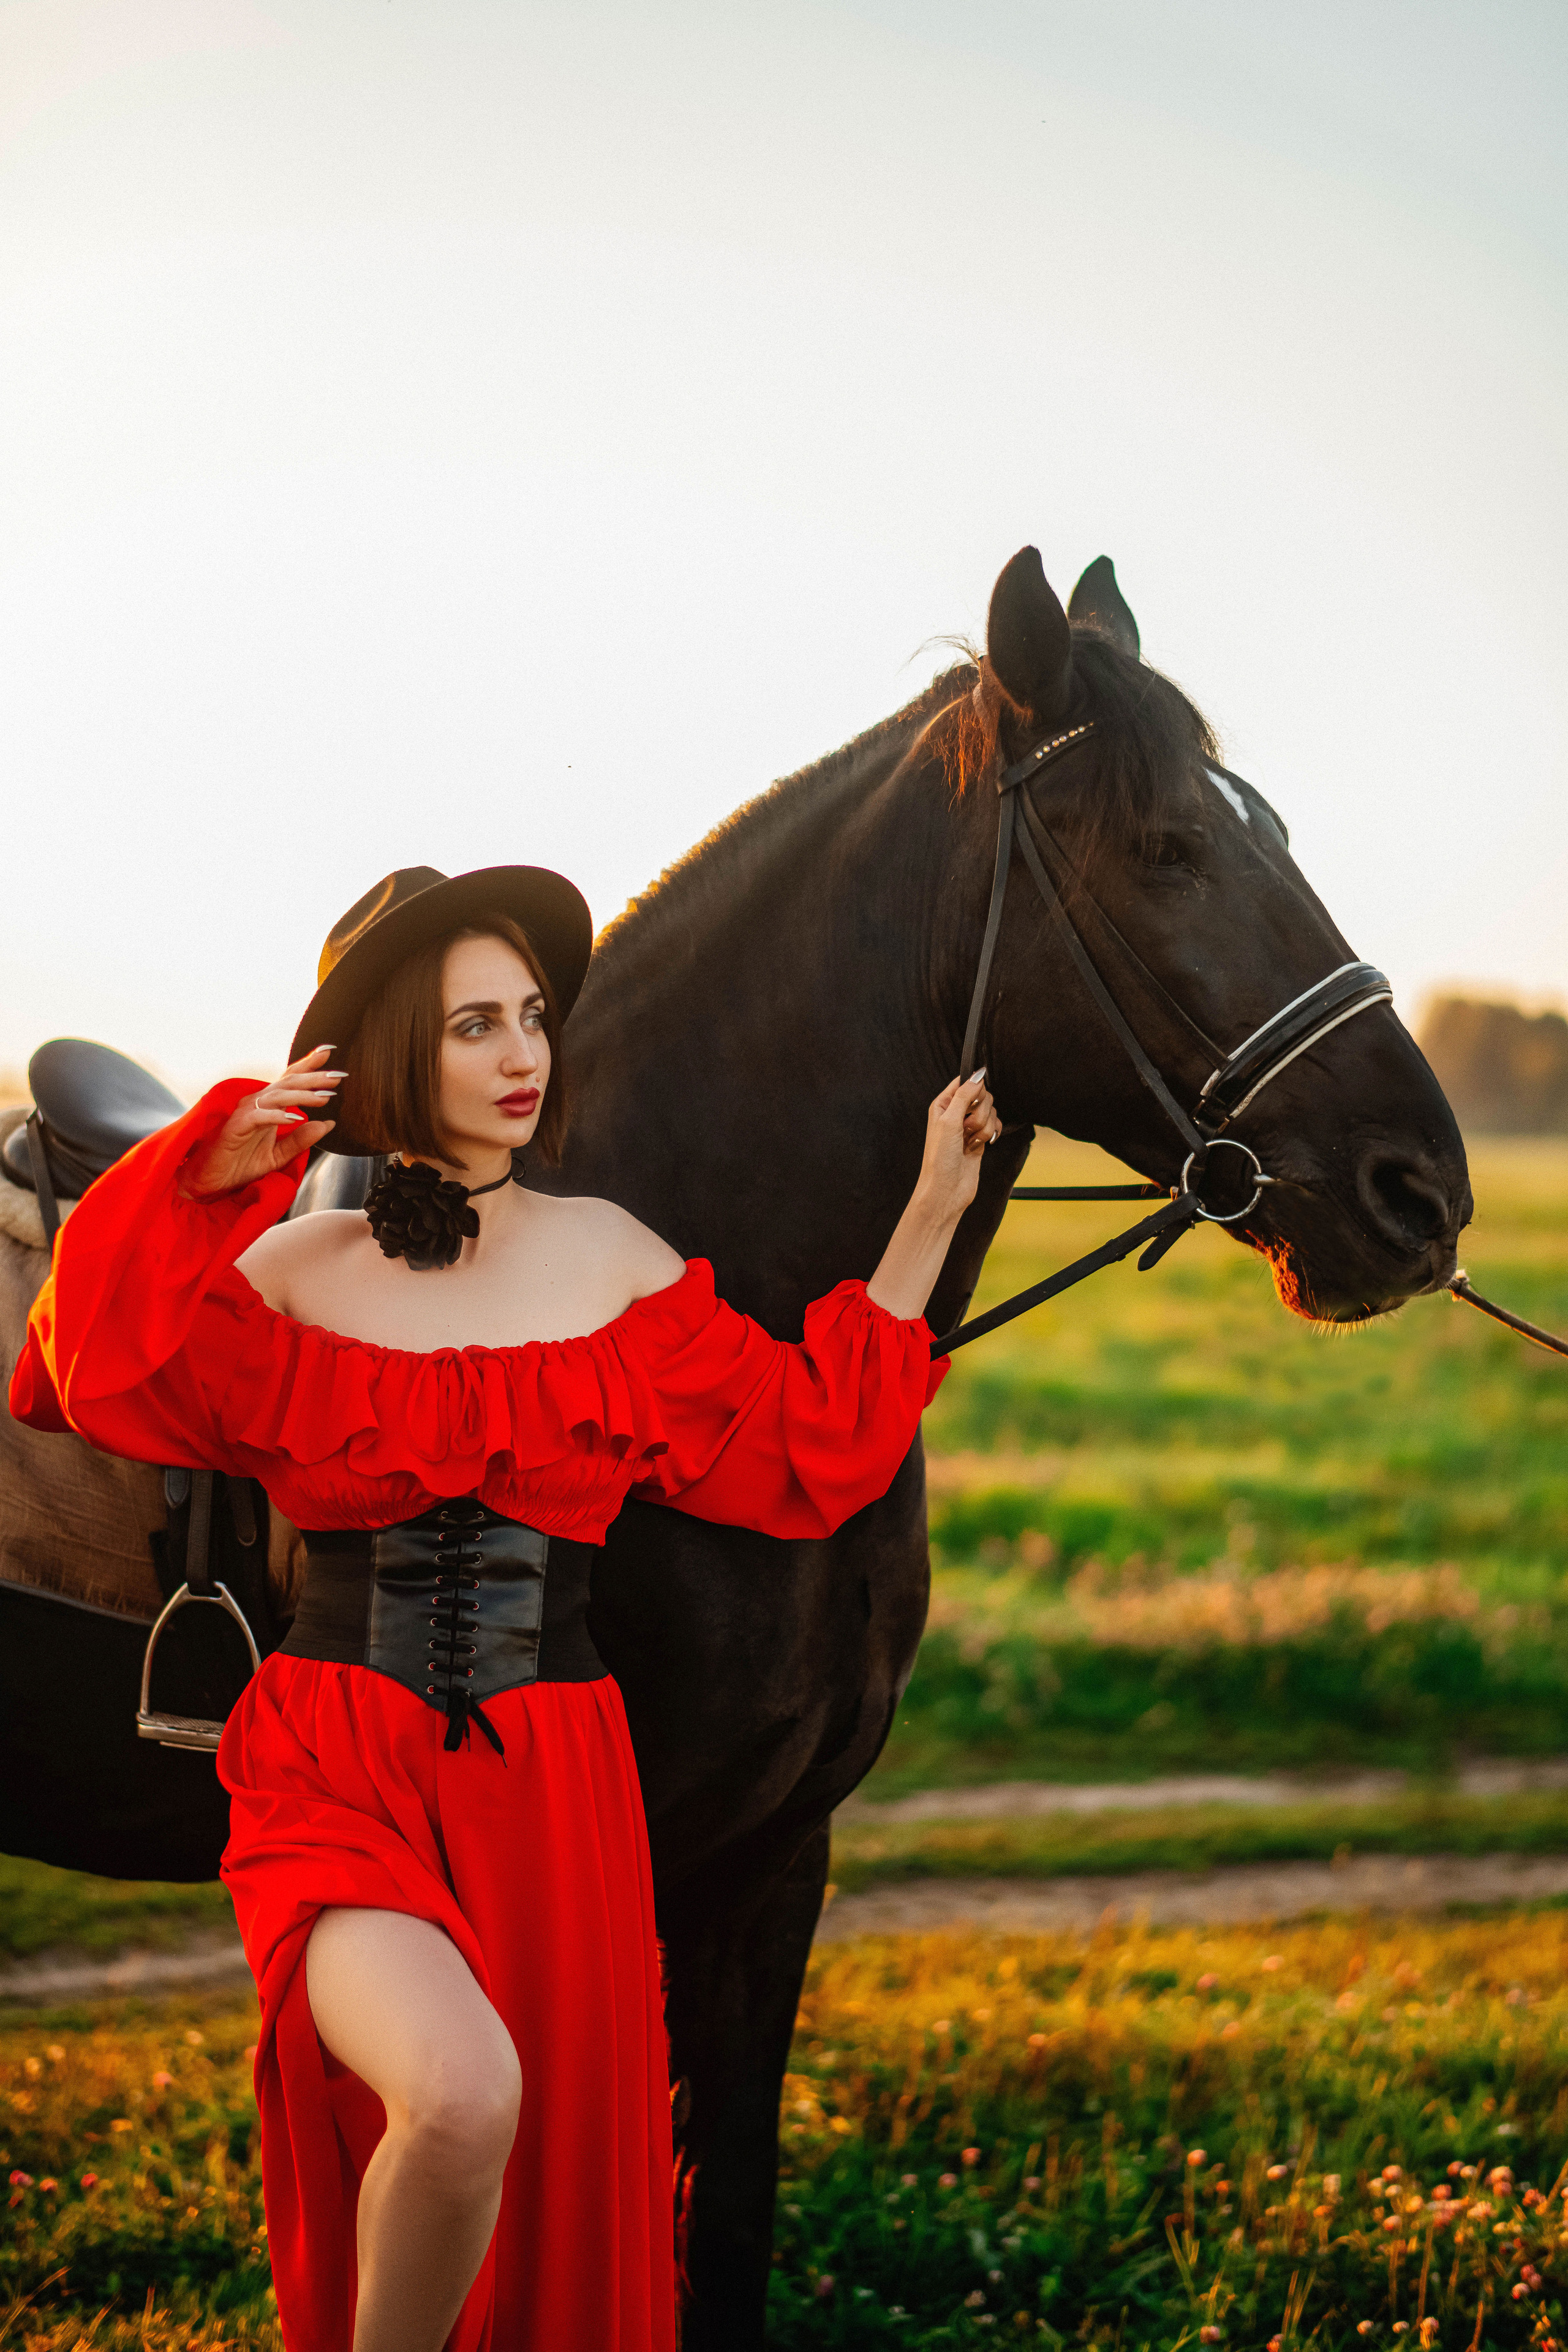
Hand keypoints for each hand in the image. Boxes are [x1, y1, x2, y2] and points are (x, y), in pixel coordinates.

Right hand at [181, 1046, 344, 1199]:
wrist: (211, 1182)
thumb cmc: (240, 1165)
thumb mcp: (279, 1155)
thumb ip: (301, 1140)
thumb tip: (328, 1124)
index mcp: (269, 1106)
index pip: (290, 1080)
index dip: (309, 1065)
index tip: (329, 1053)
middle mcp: (258, 1104)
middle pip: (288, 1083)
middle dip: (314, 1078)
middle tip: (338, 1076)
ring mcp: (246, 1113)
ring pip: (277, 1096)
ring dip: (302, 1096)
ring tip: (324, 1098)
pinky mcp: (236, 1126)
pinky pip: (259, 1116)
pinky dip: (278, 1116)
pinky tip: (295, 1118)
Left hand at [865, 1070, 1002, 1320]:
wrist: (946, 1190)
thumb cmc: (940, 1158)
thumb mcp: (949, 1120)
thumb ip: (965, 1094)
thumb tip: (979, 1074)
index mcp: (942, 1104)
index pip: (965, 1082)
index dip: (974, 1089)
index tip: (972, 1103)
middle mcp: (955, 1113)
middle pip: (982, 1096)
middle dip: (979, 1113)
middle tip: (966, 1129)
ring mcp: (968, 1127)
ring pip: (990, 1112)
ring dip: (984, 1127)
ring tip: (970, 1142)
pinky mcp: (980, 1139)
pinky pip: (994, 1125)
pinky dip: (990, 1134)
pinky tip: (980, 1145)